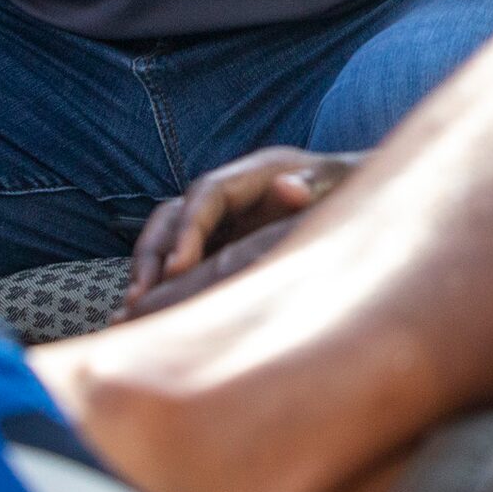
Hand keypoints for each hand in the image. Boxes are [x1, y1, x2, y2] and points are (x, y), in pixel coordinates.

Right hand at [124, 147, 361, 315]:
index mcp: (256, 174)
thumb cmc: (350, 188)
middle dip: (153, 252)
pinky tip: (146, 317)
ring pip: (168, 237)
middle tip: (140, 297)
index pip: (208, 194)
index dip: (189, 228)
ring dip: (148, 269)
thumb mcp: (340, 182)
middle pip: (174, 214)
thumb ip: (315, 185)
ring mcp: (223, 219)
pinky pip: (180, 260)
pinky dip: (162, 283)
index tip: (178, 268)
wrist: (359, 198)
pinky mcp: (221, 244)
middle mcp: (230, 194)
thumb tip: (288, 188)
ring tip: (133, 311)